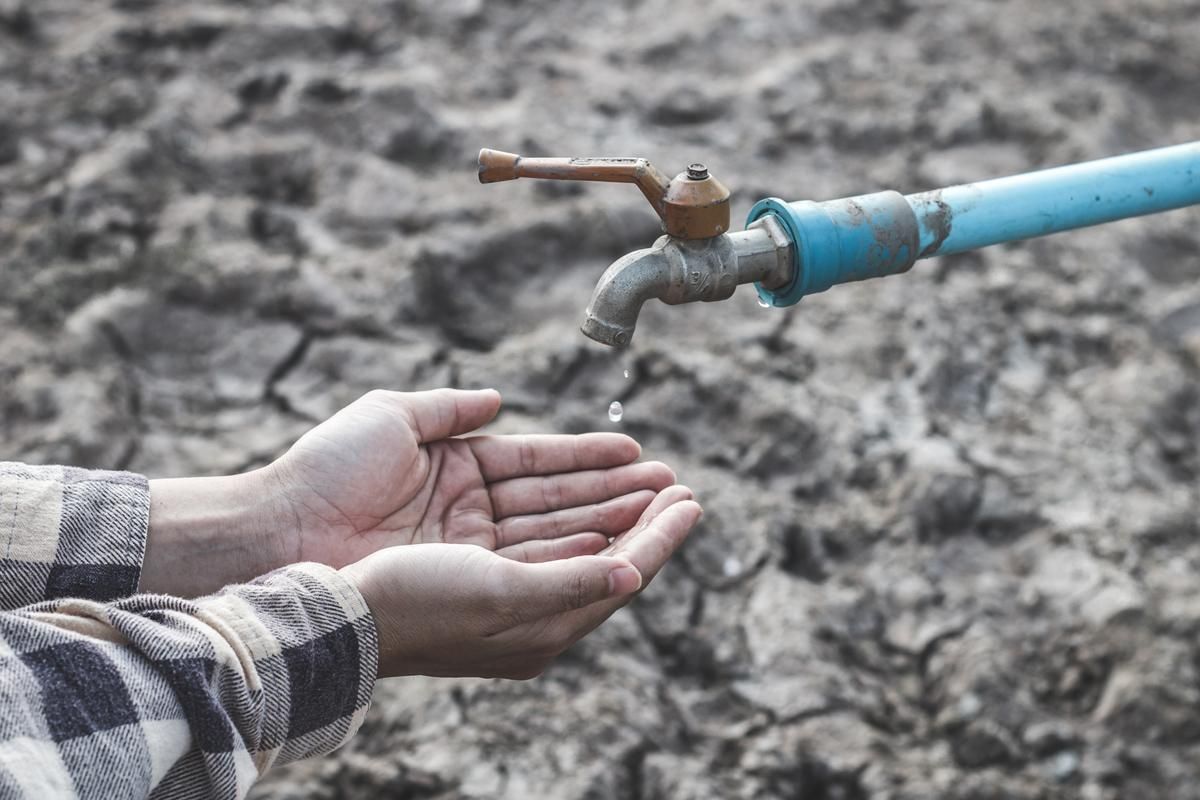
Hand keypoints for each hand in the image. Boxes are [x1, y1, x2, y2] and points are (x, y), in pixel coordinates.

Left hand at [142, 389, 674, 595]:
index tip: (637, 451)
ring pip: (564, 538)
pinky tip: (633, 545)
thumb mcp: (392, 419)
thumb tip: (497, 399)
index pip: (541, 466)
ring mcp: (475, 557)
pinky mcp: (476, 589)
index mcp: (459, 476)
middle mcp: (473, 520)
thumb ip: (449, 408)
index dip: (591, 458)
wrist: (279, 533)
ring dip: (619, 524)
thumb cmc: (324, 472)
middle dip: (621, 495)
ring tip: (671, 507)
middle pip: (563, 506)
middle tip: (675, 484)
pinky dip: (591, 560)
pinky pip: (545, 572)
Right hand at [341, 485, 701, 678]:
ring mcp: (506, 591)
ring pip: (577, 543)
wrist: (340, 613)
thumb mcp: (501, 594)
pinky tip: (588, 502)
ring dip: (613, 509)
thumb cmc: (416, 604)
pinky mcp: (481, 570)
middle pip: (607, 557)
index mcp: (544, 628)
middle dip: (645, 519)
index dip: (661, 536)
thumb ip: (572, 583)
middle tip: (680, 484)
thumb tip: (635, 572)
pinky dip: (573, 517)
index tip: (693, 500)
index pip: (623, 573)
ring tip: (648, 480)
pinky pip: (543, 539)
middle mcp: (532, 614)